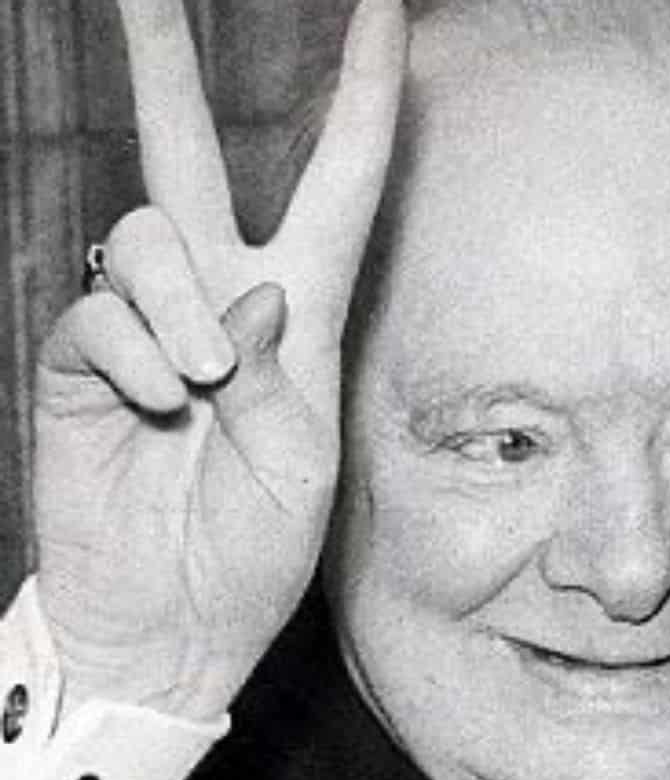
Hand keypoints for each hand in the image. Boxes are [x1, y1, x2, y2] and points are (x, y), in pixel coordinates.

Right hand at [33, 0, 406, 718]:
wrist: (173, 625)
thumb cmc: (252, 557)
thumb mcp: (303, 473)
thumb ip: (281, 377)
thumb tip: (244, 294)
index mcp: (298, 322)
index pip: (335, 189)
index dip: (360, 102)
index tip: (384, 13)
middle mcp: (218, 304)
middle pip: (186, 154)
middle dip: (163, 64)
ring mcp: (145, 329)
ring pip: (148, 236)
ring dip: (179, 306)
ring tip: (198, 392)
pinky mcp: (82, 362)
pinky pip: (102, 312)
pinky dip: (137, 359)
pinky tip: (160, 411)